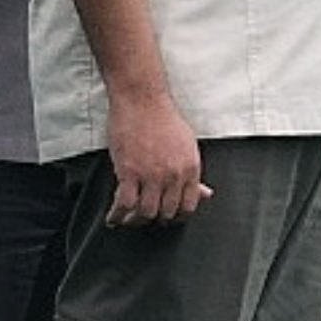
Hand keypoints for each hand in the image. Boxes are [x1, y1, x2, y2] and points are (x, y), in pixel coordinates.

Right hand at [105, 88, 208, 226]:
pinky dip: (117, 215)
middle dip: (155, 219)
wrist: (142, 100)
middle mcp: (173, 175)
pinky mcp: (129, 172)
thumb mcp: (187, 145)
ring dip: (136, 220)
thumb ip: (194, 174)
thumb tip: (206, 194)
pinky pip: (124, 204)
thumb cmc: (163, 118)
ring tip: (128, 219)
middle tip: (145, 218)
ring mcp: (151, 175)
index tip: (167, 217)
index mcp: (190, 168)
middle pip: (166, 213)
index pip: (188, 206)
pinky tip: (113, 217)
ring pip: (146, 213)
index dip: (176, 216)